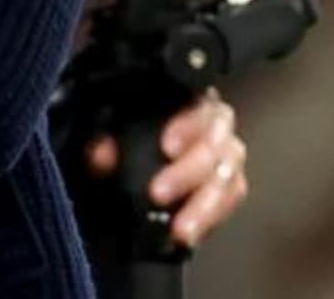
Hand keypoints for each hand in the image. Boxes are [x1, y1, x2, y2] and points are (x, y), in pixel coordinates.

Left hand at [86, 91, 247, 246]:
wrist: (128, 151)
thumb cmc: (124, 130)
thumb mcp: (106, 127)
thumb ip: (103, 136)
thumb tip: (102, 155)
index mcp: (186, 99)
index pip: (197, 106)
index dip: (187, 126)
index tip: (167, 147)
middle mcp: (214, 125)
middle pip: (215, 147)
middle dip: (187, 173)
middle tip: (158, 193)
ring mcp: (227, 156)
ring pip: (227, 178)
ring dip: (204, 207)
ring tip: (180, 229)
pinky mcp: (230, 186)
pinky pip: (231, 201)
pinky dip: (212, 218)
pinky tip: (189, 233)